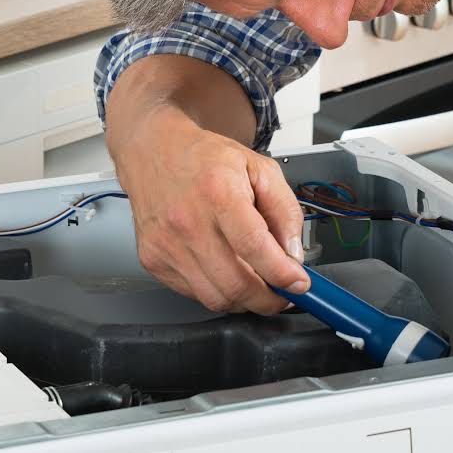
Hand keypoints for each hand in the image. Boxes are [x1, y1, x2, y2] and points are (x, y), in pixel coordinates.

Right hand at [110, 107, 308, 314]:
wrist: (153, 151)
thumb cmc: (204, 158)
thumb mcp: (259, 169)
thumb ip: (285, 210)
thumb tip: (292, 254)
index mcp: (218, 193)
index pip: (254, 247)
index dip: (282, 274)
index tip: (299, 284)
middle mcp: (188, 221)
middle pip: (235, 284)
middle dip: (268, 300)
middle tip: (283, 294)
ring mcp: (167, 244)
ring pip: (215, 298)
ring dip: (244, 300)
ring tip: (257, 285)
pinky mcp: (153, 259)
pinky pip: (194, 293)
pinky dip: (218, 291)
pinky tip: (226, 272)